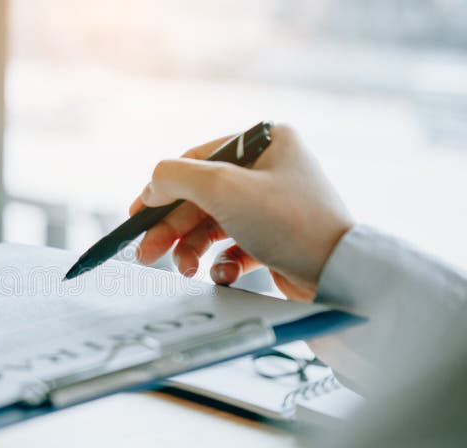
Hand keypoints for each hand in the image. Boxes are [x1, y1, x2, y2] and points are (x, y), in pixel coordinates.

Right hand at [130, 124, 353, 300]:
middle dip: (172, 227)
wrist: (340, 275)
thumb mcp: (222, 187)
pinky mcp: (276, 240)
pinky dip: (222, 262)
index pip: (198, 160)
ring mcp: (274, 206)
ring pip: (214, 224)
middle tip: (146, 252)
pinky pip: (235, 247)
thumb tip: (151, 184)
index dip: (162, 188)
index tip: (137, 214)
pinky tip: (224, 273)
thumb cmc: (289, 222)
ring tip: (184, 269)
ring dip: (191, 248)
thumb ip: (175, 177)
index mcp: (265, 141)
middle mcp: (271, 170)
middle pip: (202, 197)